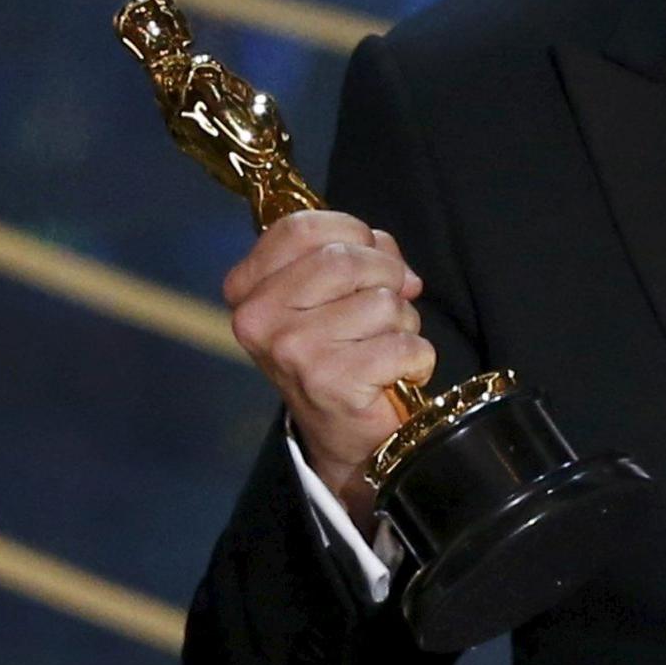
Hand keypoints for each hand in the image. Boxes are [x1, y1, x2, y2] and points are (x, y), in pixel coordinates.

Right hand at [223, 209, 435, 528]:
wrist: (345, 436)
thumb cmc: (341, 350)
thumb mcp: (332, 293)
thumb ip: (356, 255)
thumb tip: (398, 267)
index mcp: (247, 289)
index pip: (301, 228)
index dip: (352, 232)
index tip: (369, 255)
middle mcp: (259, 319)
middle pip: (345, 258)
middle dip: (388, 276)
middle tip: (390, 307)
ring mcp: (292, 351)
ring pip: (382, 300)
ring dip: (403, 322)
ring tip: (385, 347)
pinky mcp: (330, 381)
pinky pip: (404, 343)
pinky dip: (417, 356)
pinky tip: (397, 374)